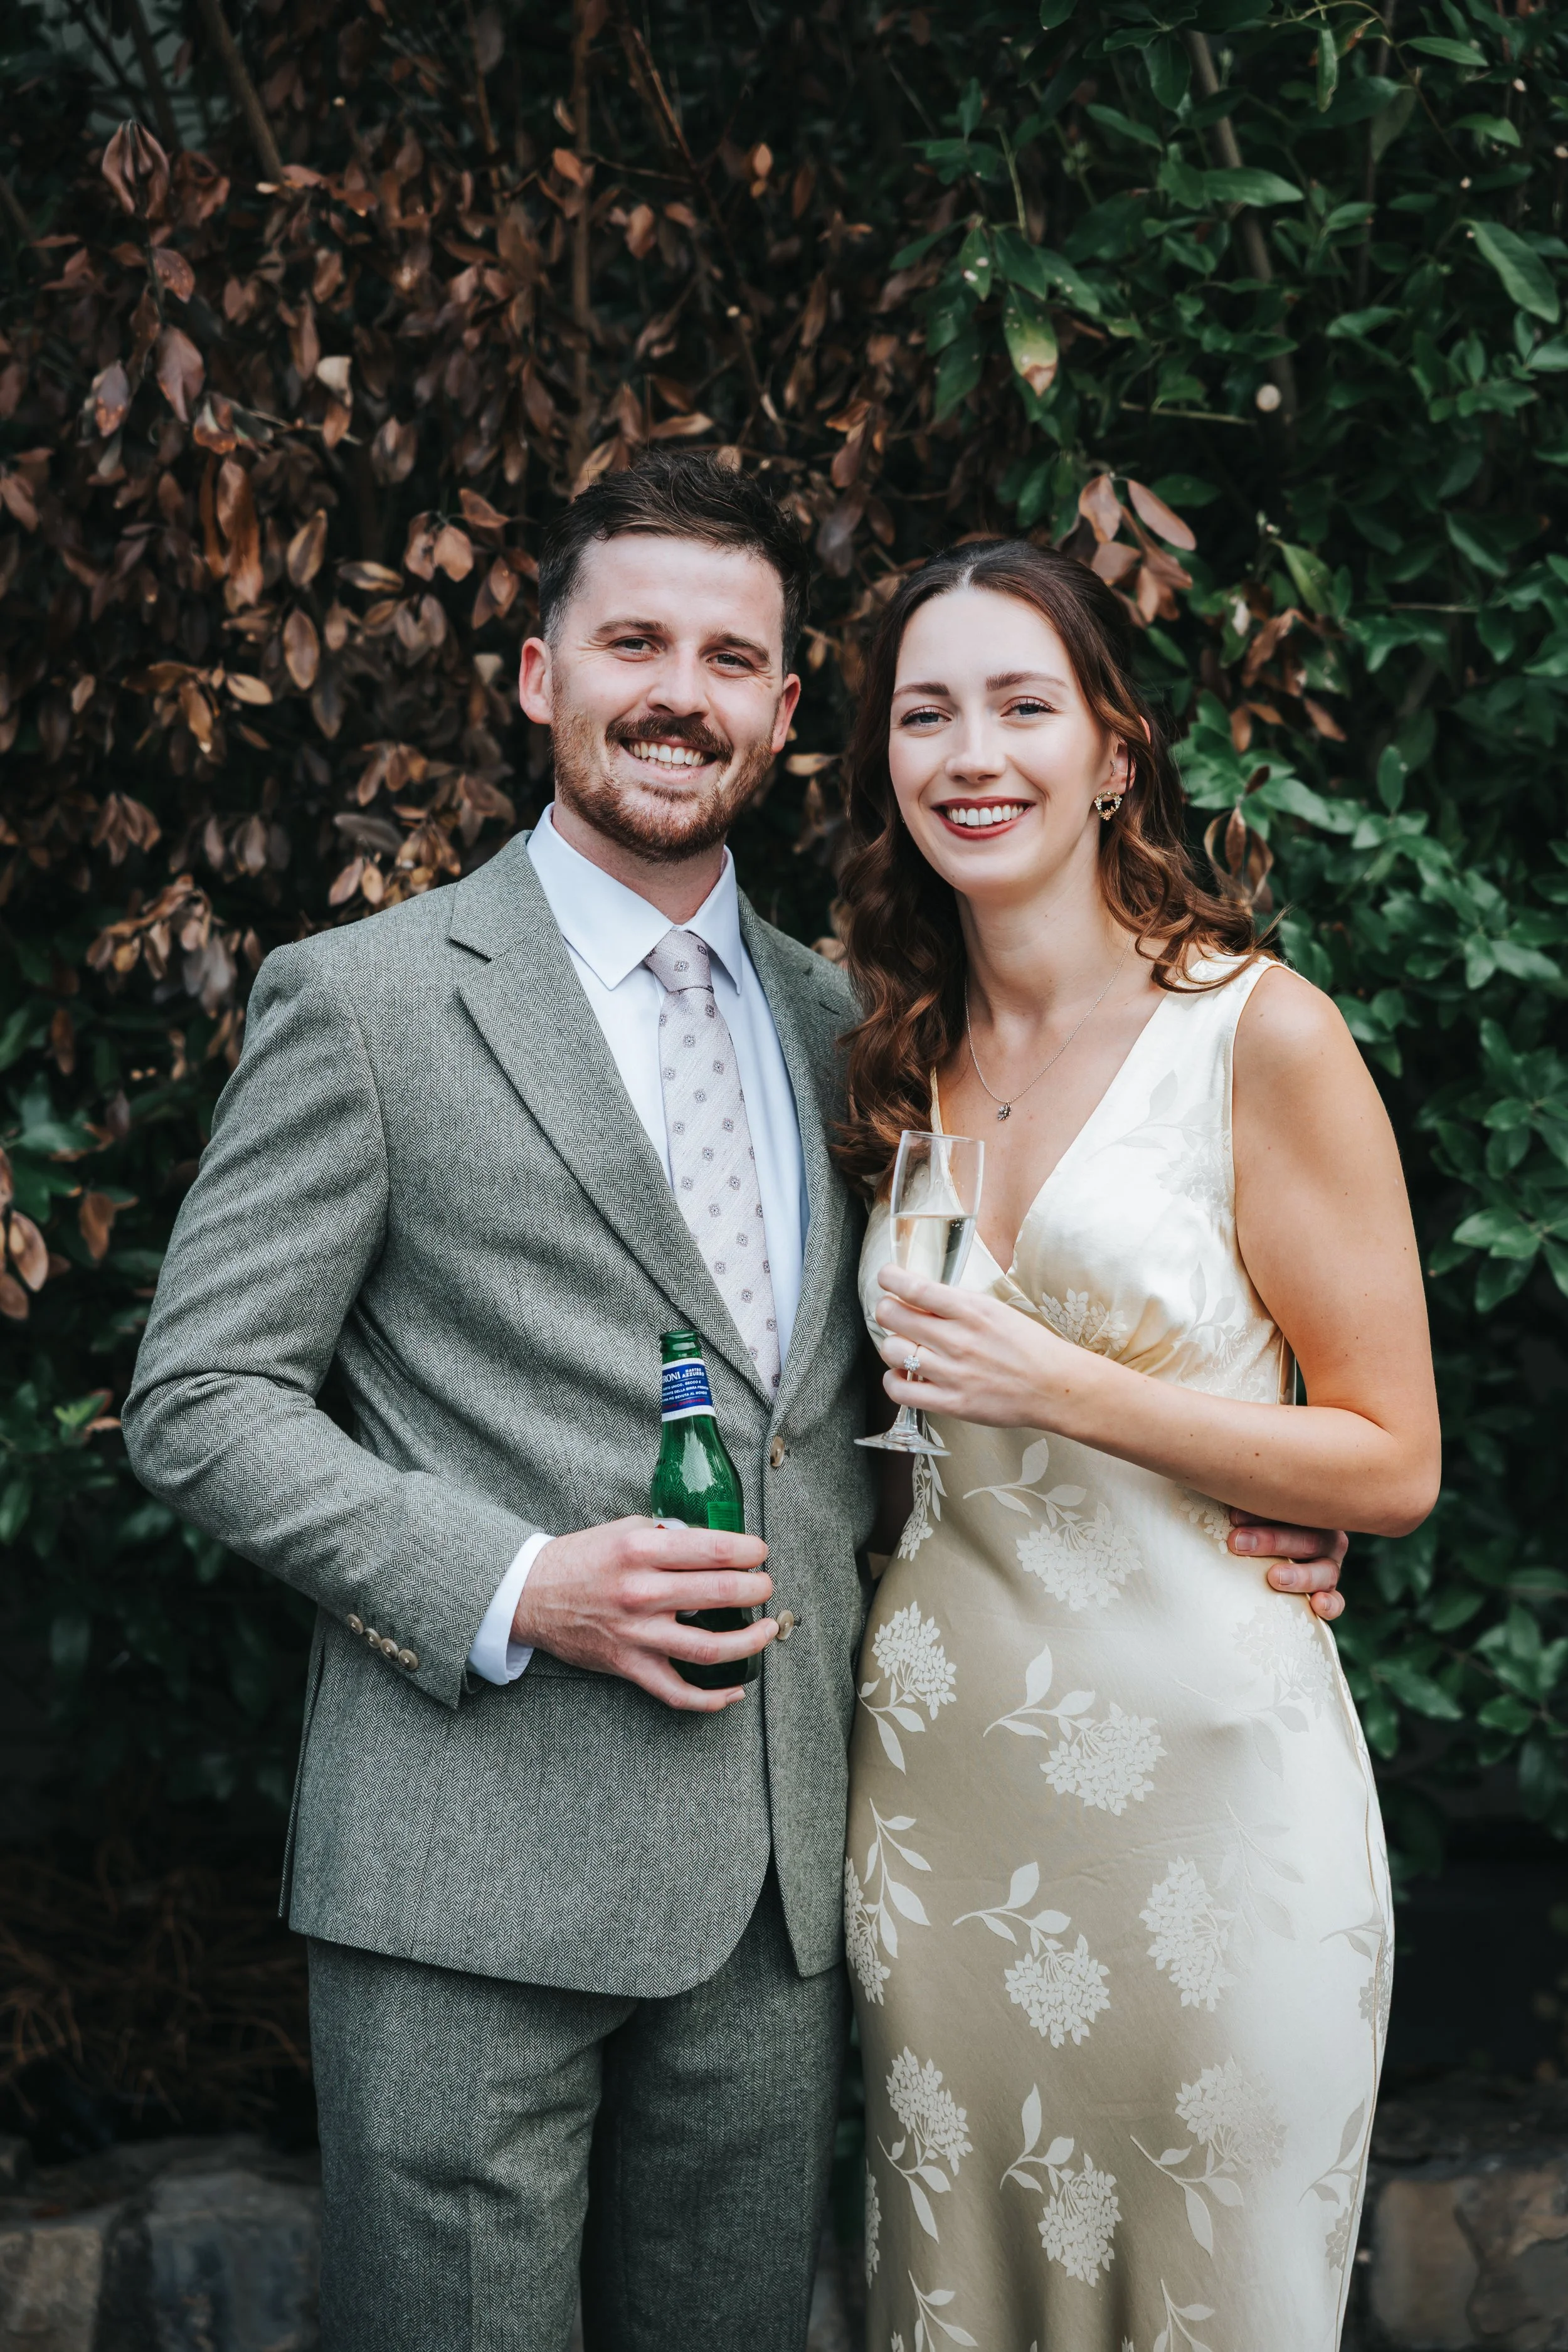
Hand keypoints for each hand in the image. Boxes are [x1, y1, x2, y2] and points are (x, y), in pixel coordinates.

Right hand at [513, 1517, 776, 1711]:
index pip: (713, 1550)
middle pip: (720, 1593)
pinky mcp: (628, 1666)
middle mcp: (641, 1592)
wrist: (531, 1594)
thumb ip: (668, 1534)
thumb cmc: (583, 1559)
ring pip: (708, 1648)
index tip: (761, 1553)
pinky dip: (711, 1699)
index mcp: (641, 1550)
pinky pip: (676, 1692)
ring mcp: (636, 1634)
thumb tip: (713, 1543)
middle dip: (756, 1589)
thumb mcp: (625, 1529)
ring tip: (767, 1630)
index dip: (749, 1551)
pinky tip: (735, 1690)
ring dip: (749, 1642)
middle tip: (766, 1586)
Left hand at [875, 1261, 1085, 1428]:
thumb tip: (920, 1296)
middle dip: (886, 1310)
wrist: (1055, 1387)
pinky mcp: (951, 1402)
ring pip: (892, 1351)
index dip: (891, 1279)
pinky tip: (902, 1375)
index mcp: (971, 1310)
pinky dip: (893, 1381)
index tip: (886, 1277)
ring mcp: (952, 1373)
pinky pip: (900, 1391)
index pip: (915, 1288)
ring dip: (892, 1345)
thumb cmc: (1029, 1346)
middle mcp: (957, 1339)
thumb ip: (958, 1304)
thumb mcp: (996, 1310)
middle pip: (893, 1316)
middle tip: (892, 1312)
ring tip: (903, 1346)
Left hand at [1229, 1510, 1347, 1622]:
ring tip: (1274, 1578)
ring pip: (1325, 1571)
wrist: (1267, 1556)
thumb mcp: (1251, 1518)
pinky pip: (1336, 1601)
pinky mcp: (1329, 1593)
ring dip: (1300, 1575)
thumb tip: (1223, 1510)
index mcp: (1309, 1515)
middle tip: (1239, 1543)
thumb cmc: (1253, 1530)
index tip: (1234, 1517)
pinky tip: (1317, 1605)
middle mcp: (1324, 1539)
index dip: (1264, 1514)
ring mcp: (1329, 1567)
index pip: (1294, 1509)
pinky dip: (1330, 1604)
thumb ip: (1243, 1511)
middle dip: (1272, 1541)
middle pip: (1307, 1539)